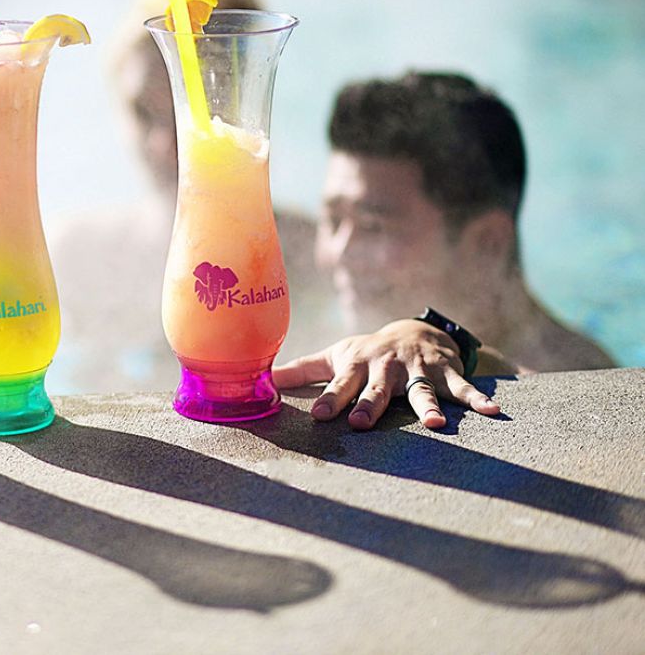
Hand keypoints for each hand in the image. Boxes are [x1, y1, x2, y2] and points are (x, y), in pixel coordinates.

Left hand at [273, 319, 500, 429]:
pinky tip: (493, 412)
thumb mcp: (334, 357)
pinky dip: (477, 399)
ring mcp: (417, 370)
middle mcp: (386, 368)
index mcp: (356, 366)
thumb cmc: (367, 353)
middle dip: (370, 405)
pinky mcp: (445, 371)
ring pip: (421, 391)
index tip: (319, 418)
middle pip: (377, 390)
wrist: (414, 331)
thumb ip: (301, 371)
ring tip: (436, 424)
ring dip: (428, 406)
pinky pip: (462, 387)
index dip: (330, 400)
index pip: (339, 385)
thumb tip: (261, 380)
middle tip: (363, 424)